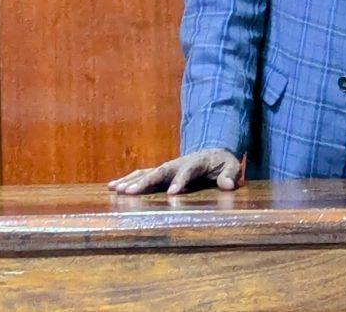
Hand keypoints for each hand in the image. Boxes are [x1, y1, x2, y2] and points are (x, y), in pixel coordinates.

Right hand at [107, 148, 242, 194]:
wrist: (212, 151)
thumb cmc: (222, 162)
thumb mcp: (231, 166)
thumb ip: (230, 175)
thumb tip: (228, 185)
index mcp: (196, 162)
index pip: (188, 170)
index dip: (180, 181)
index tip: (172, 194)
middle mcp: (178, 163)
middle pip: (161, 171)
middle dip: (145, 182)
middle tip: (130, 192)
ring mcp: (169, 167)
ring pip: (148, 172)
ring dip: (132, 180)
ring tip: (115, 189)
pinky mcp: (162, 172)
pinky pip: (144, 174)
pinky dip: (129, 179)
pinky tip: (114, 187)